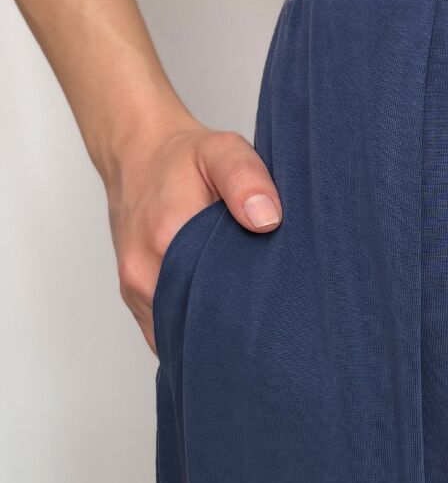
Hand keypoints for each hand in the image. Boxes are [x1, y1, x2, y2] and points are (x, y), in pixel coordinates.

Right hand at [107, 119, 281, 352]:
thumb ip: (246, 179)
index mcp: (168, 236)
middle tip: (272, 322)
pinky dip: (190, 330)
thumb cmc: (184, 157)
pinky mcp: (133, 294)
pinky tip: (218, 321)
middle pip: (199, 321)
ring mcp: (135, 287)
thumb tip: (268, 219)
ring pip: (179, 331)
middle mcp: (145, 269)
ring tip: (247, 324)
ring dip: (211, 331)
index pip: (217, 297)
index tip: (279, 310)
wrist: (137, 154)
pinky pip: (163, 329)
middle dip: (236, 328)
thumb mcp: (223, 151)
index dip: (251, 310)